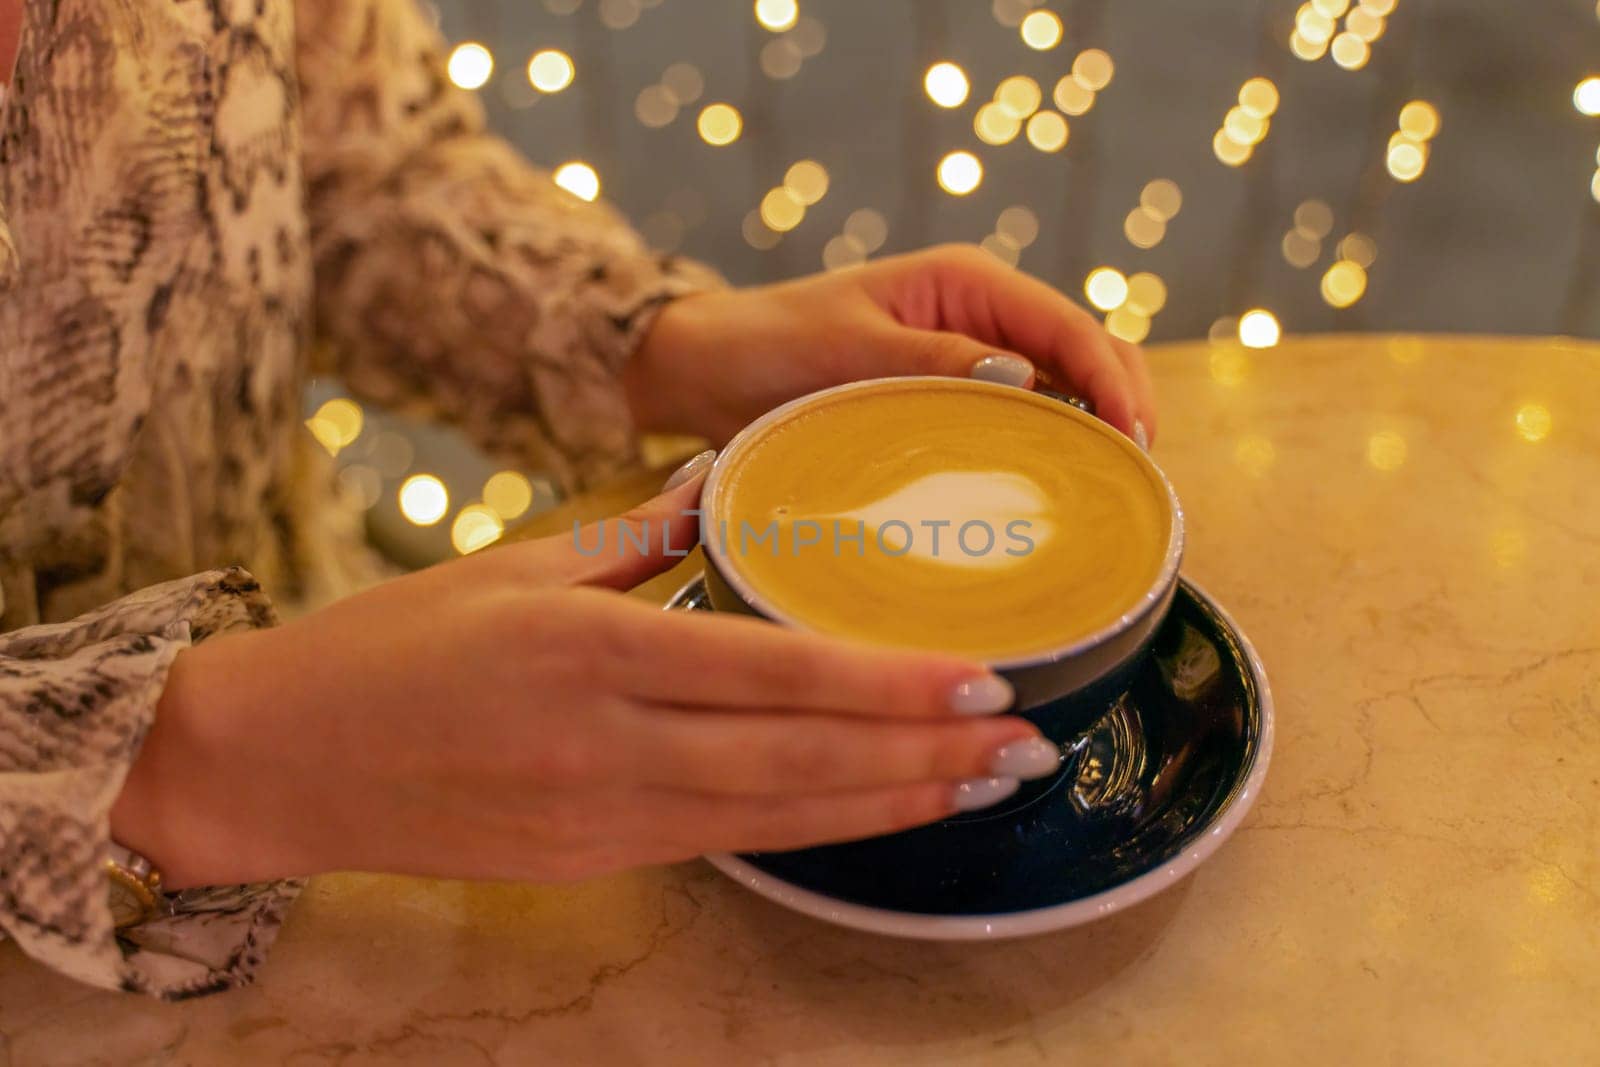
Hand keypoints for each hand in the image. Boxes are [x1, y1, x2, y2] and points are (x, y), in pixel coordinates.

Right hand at [111, 469, 1057, 888]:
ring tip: (988, 785)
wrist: (282, 760)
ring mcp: (605, 813)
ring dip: (895, 803)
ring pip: (781, 815)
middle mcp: (612, 738)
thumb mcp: (510, 563)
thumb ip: (627, 539)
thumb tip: (716, 495)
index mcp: (591, 647)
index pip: (772, 671)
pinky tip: (882, 812)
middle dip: (926, 754)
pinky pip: (731, 839)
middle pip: (801, 758)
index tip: (980, 675)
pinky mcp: (595, 857)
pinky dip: (819, 828)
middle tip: (1030, 743)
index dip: (887, 684)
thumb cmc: (391, 644)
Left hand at [625, 244, 1156, 447]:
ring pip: (1064, 392)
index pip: (1070, 326)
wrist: (709, 369)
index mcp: (967, 283)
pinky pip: (1018, 422)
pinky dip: (1047, 450)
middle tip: (1136, 482)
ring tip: (1110, 495)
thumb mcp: (849, 349)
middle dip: (1122, 407)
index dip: (1114, 380)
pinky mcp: (952, 398)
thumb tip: (1026, 378)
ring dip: (1091, 433)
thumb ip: (935, 361)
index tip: (1135, 439)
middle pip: (1087, 354)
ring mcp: (971, 357)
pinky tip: (1054, 493)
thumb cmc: (771, 345)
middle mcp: (983, 315)